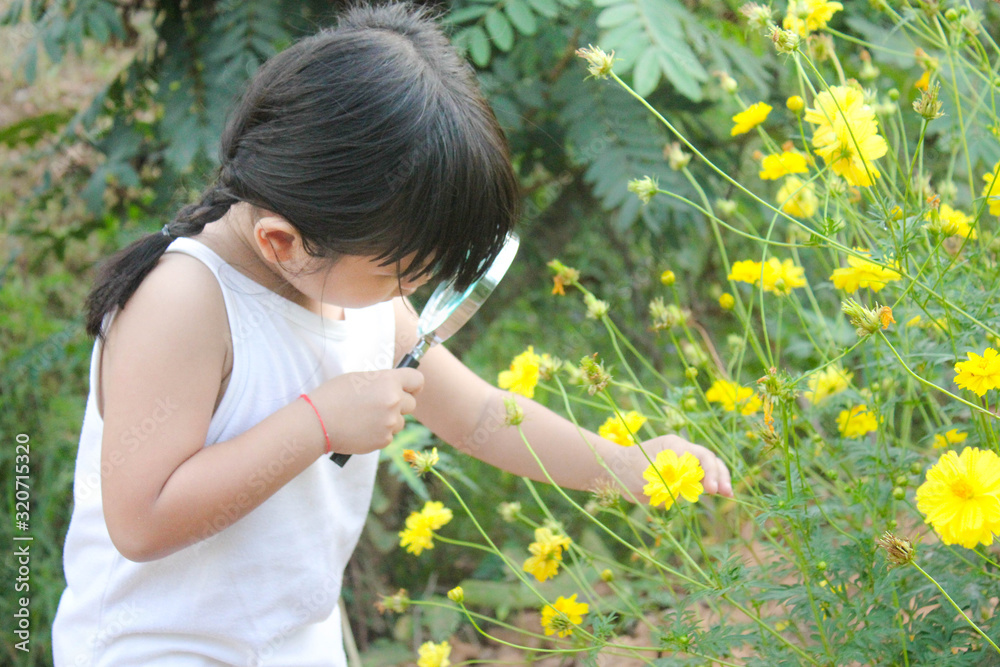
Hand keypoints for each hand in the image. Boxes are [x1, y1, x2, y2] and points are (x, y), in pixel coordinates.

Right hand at [308, 368, 423, 455]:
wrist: (317, 422)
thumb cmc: (333, 396)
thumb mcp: (359, 379)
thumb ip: (381, 382)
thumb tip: (395, 388)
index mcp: (388, 380)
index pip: (417, 380)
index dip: (414, 385)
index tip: (410, 389)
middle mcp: (394, 400)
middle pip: (411, 404)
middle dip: (400, 405)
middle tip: (380, 406)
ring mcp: (390, 422)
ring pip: (400, 422)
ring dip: (389, 421)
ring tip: (365, 418)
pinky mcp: (383, 440)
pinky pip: (389, 436)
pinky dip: (378, 434)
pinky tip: (361, 429)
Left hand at [610, 434, 732, 503]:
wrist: (615, 474)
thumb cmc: (628, 467)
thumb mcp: (649, 471)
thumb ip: (669, 478)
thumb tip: (691, 485)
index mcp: (675, 446)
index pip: (701, 456)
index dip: (710, 472)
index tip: (712, 489)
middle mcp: (682, 454)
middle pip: (710, 461)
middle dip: (720, 476)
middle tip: (726, 493)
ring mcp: (681, 467)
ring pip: (706, 471)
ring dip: (717, 482)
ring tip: (726, 494)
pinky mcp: (678, 480)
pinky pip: (696, 483)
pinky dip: (705, 488)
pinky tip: (713, 494)